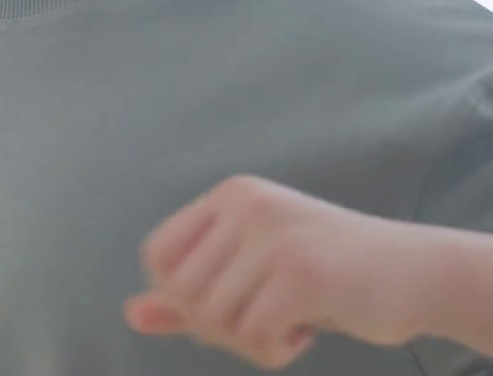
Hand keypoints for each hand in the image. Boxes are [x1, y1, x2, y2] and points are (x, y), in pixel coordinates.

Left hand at [125, 175, 427, 369]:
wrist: (417, 272)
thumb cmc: (328, 274)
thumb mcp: (252, 273)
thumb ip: (191, 294)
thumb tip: (131, 314)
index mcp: (229, 197)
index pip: (156, 255)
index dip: (176, 296)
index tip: (221, 306)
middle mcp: (246, 206)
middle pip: (181, 293)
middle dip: (214, 326)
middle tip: (260, 323)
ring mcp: (275, 236)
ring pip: (213, 318)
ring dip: (246, 340)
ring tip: (285, 324)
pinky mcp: (304, 274)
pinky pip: (253, 336)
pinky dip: (272, 351)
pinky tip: (303, 333)